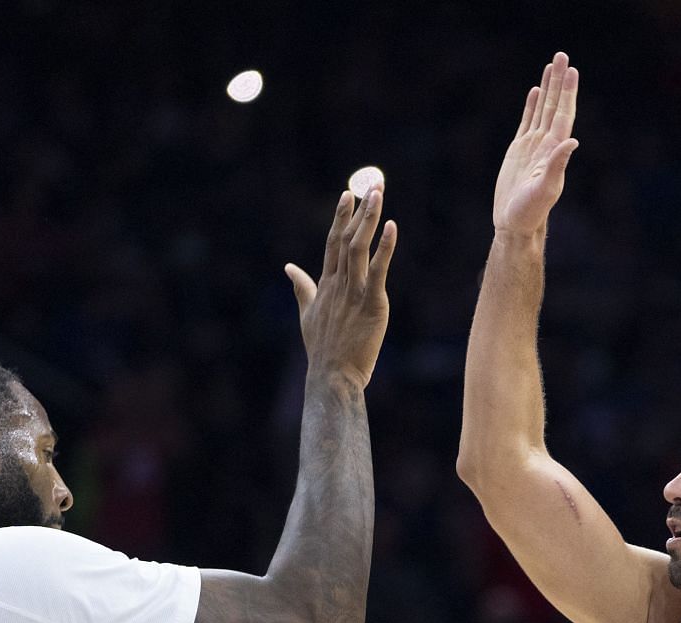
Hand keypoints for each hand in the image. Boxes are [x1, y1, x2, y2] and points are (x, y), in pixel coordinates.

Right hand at [286, 188, 396, 387]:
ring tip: (379, 195)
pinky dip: (384, 248)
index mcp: (325, 285)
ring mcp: (354, 293)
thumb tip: (288, 268)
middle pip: (347, 239)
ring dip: (369, 220)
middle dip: (360, 211)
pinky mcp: (371, 304)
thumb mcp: (307, 315)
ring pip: (359, 248)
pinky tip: (391, 227)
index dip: (340, 218)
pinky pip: (378, 270)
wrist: (332, 377)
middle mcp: (338, 284)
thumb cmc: (322, 350)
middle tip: (372, 186)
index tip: (347, 196)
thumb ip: (302, 288)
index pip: (332, 243)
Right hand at [492, 53, 579, 237]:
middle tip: (561, 55)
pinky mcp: (519, 151)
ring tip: (552, 65)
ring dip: (549, 87)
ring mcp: (533, 146)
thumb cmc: (530, 212)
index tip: (572, 71)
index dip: (568, 93)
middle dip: (559, 81)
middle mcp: (546, 144)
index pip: (564, 115)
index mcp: (554, 150)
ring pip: (543, 109)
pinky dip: (533, 105)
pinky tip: (536, 91)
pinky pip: (528, 121)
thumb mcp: (545, 189)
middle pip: (555, 106)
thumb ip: (557, 165)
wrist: (514, 224)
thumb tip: (572, 141)